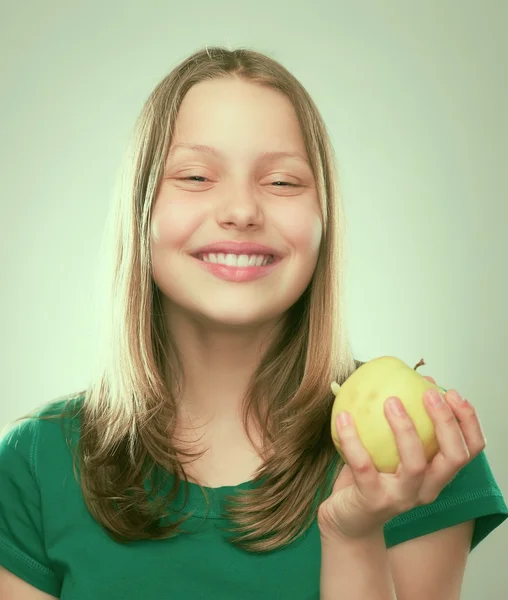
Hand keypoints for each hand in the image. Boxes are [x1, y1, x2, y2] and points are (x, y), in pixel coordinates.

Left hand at [317, 376, 486, 541]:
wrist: (346, 522)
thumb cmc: (369, 479)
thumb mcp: (390, 450)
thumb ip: (401, 422)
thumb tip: (412, 380)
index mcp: (436, 476)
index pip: (468, 450)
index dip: (468, 421)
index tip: (453, 393)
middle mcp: (426, 490)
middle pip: (453, 457)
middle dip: (446, 421)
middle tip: (430, 393)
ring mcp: (401, 498)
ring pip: (416, 464)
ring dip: (406, 428)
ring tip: (391, 401)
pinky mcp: (372, 501)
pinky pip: (364, 466)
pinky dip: (353, 439)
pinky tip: (344, 416)